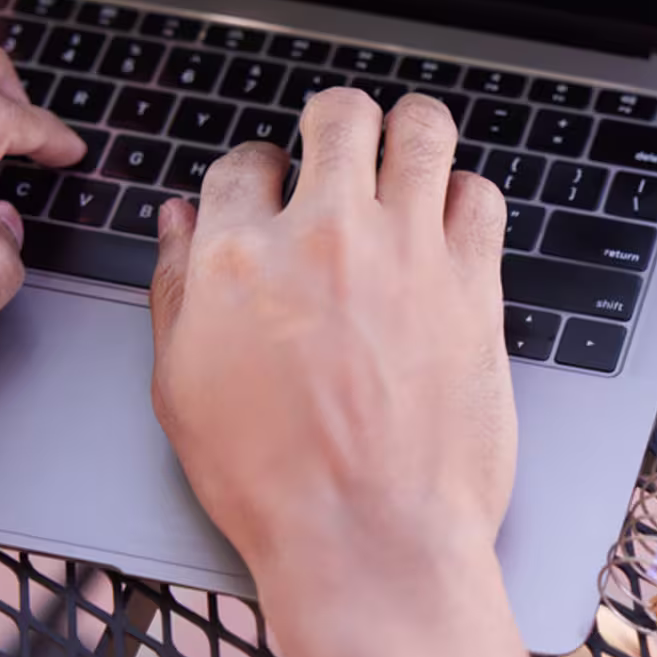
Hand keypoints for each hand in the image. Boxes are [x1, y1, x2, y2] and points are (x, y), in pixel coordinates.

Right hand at [149, 89, 513, 594]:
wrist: (370, 540)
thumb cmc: (274, 484)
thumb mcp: (181, 390)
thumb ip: (175, 289)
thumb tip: (180, 220)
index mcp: (237, 259)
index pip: (243, 162)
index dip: (258, 174)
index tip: (273, 195)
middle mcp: (323, 237)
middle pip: (338, 116)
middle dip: (337, 126)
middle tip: (344, 156)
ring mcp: (406, 254)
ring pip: (422, 129)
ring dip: (411, 136)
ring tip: (406, 161)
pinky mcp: (474, 284)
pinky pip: (481, 195)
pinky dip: (467, 199)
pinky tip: (451, 227)